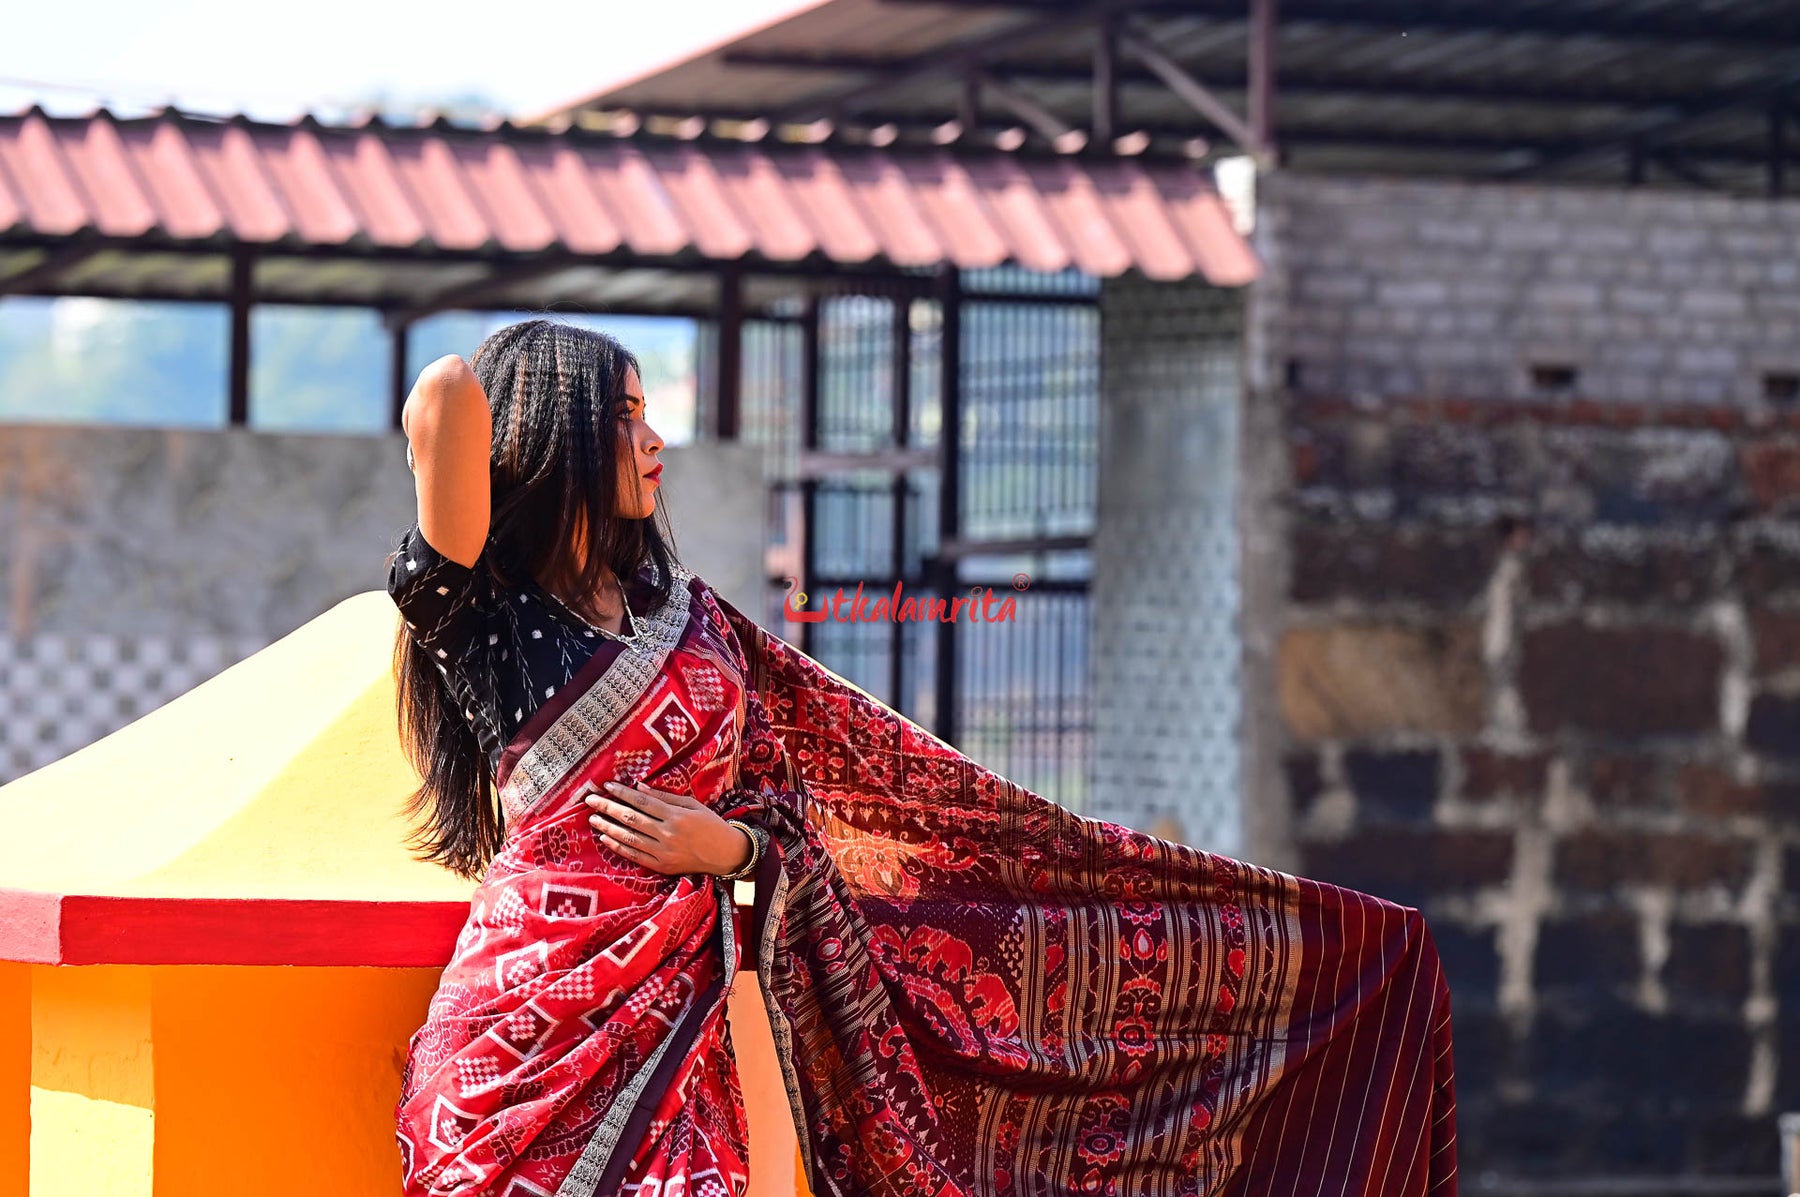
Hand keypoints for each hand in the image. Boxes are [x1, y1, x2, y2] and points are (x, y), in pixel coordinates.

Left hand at [584, 779, 752, 876]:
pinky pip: (635, 856)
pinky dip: (618, 847)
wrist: (726, 854)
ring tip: (593, 819)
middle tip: (590, 800)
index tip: (607, 786)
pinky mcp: (662, 866)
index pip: (642, 802)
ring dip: (608, 828)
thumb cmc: (710, 824)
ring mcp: (664, 852)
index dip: (623, 794)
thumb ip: (665, 797)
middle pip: (631, 819)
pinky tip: (605, 839)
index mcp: (676, 816)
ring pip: (629, 838)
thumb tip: (639, 787)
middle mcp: (668, 834)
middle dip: (608, 808)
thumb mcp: (692, 804)